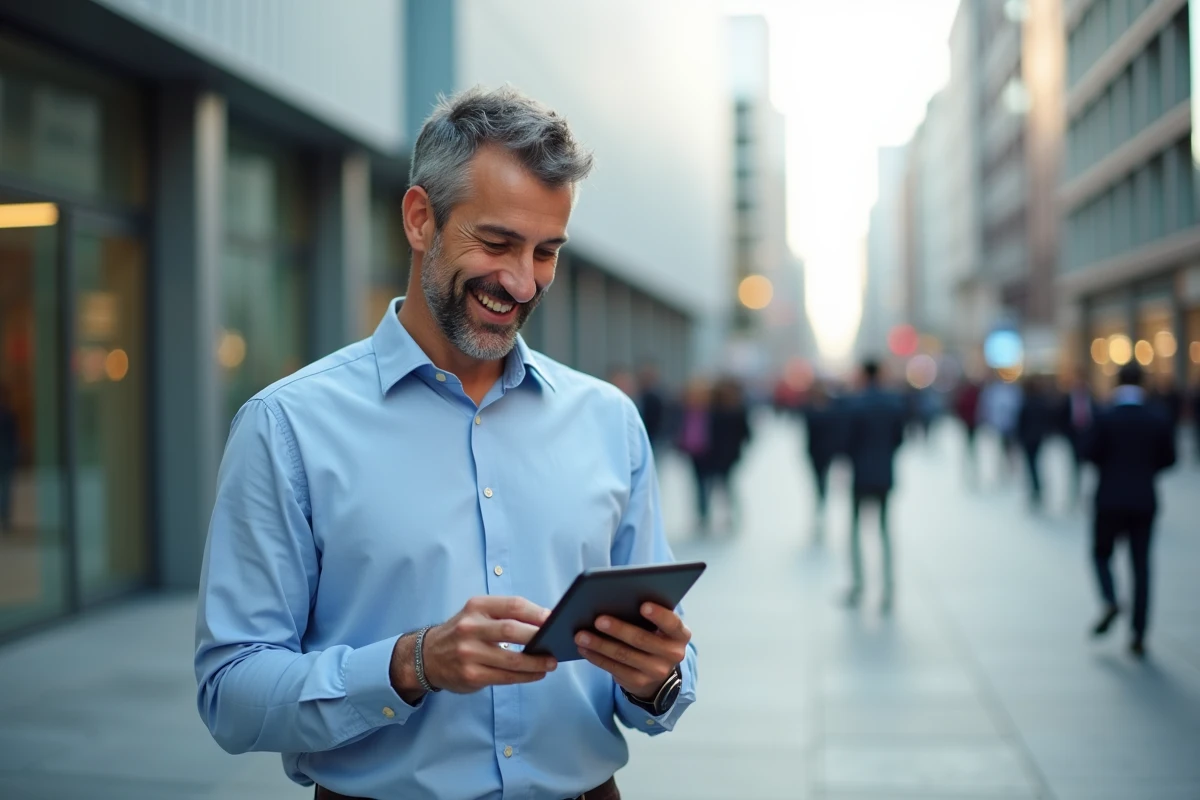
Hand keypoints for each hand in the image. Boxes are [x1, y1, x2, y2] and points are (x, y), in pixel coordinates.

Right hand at [417, 596, 557, 693]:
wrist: (426, 657)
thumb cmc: (461, 633)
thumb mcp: (476, 614)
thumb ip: (504, 615)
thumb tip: (544, 621)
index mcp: (476, 606)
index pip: (513, 605)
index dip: (536, 612)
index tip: (554, 619)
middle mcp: (471, 628)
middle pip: (513, 630)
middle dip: (539, 637)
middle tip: (557, 642)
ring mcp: (469, 653)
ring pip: (512, 659)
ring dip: (536, 662)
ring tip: (552, 663)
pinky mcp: (471, 675)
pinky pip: (505, 677)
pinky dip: (525, 676)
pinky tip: (537, 674)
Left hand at [575, 603, 689, 700]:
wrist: (657, 668)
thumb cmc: (653, 634)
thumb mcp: (659, 625)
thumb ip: (648, 614)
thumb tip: (615, 599)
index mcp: (680, 634)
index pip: (672, 623)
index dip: (659, 615)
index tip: (643, 605)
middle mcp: (673, 654)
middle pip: (642, 640)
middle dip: (618, 629)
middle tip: (598, 619)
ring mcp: (656, 671)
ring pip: (624, 655)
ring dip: (600, 644)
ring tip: (581, 635)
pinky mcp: (638, 682)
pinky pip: (614, 669)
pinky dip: (596, 657)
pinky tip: (584, 648)